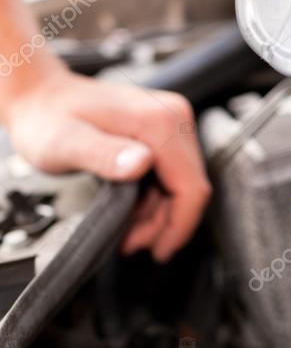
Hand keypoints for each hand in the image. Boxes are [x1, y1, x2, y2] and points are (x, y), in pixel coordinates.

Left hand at [1, 63, 209, 261]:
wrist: (42, 96)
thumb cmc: (48, 119)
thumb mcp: (65, 143)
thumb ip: (103, 154)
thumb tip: (141, 164)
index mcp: (160, 123)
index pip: (191, 185)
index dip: (179, 224)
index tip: (159, 251)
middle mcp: (174, 118)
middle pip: (189, 186)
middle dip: (164, 222)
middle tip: (127, 242)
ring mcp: (172, 122)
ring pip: (182, 182)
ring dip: (158, 212)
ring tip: (125, 229)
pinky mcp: (165, 129)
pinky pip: (173, 172)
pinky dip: (155, 196)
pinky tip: (130, 206)